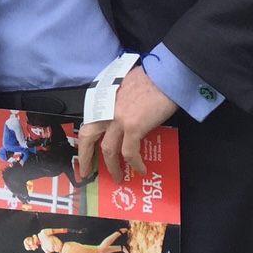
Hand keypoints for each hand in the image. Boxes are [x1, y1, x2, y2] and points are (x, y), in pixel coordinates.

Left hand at [76, 65, 177, 181]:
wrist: (166, 75)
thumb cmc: (151, 78)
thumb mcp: (125, 87)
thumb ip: (118, 102)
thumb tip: (123, 114)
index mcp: (104, 99)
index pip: (88, 122)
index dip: (85, 140)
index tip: (85, 152)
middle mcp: (106, 109)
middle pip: (88, 137)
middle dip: (85, 156)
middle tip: (86, 172)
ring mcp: (118, 119)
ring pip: (108, 150)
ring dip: (112, 167)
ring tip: (118, 177)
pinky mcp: (133, 126)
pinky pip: (130, 152)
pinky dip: (135, 163)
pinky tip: (140, 169)